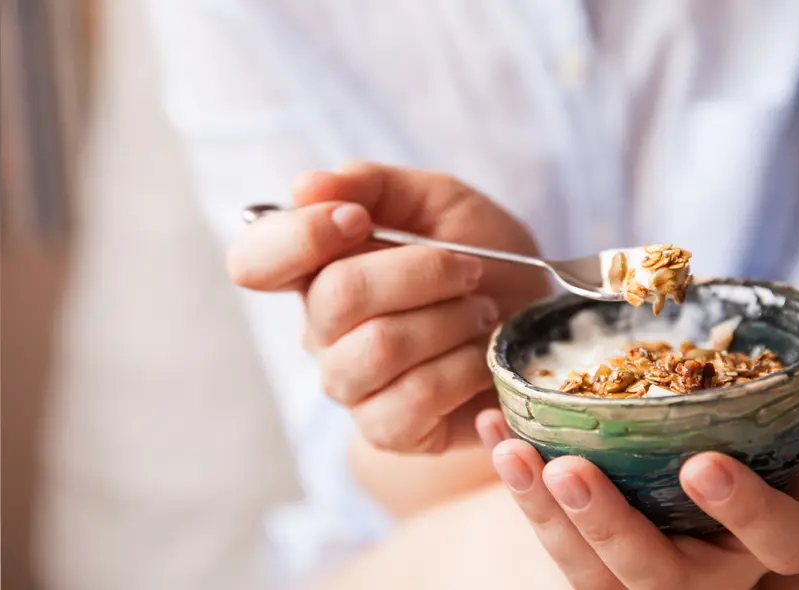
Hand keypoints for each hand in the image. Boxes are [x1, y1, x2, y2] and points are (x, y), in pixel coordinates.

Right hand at [228, 162, 550, 452]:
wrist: (543, 328)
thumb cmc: (487, 259)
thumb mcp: (439, 201)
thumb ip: (372, 185)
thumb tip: (305, 186)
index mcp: (318, 268)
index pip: (255, 260)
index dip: (299, 237)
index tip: (357, 219)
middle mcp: (321, 331)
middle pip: (336, 296)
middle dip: (420, 272)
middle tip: (470, 270)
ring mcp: (351, 385)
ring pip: (377, 347)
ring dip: (448, 319)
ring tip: (480, 312)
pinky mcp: (388, 429)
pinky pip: (414, 397)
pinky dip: (462, 368)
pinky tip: (480, 357)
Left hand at [476, 334, 798, 589]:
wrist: (720, 485)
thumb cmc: (770, 451)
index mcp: (777, 536)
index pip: (777, 540)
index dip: (745, 510)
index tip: (702, 463)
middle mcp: (708, 571)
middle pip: (658, 574)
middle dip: (611, 526)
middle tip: (569, 470)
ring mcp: (642, 575)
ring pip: (590, 570)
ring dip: (542, 512)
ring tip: (512, 450)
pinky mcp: (592, 566)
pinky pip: (550, 539)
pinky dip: (516, 488)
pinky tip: (494, 429)